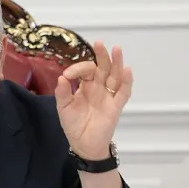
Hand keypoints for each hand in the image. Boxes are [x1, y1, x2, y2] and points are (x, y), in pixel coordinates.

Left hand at [54, 41, 131, 159]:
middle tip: (99, 43)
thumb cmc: (74, 124)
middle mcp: (99, 87)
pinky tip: (126, 70)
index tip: (67, 75)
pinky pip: (123, 92)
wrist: (84, 144)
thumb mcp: (63, 108)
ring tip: (116, 49)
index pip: (85, 71)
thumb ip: (62, 93)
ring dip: (116, 63)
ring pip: (115, 76)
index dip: (77, 69)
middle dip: (102, 55)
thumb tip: (62, 77)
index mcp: (85, 86)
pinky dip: (126, 82)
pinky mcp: (116, 106)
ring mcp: (108, 96)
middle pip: (103, 68)